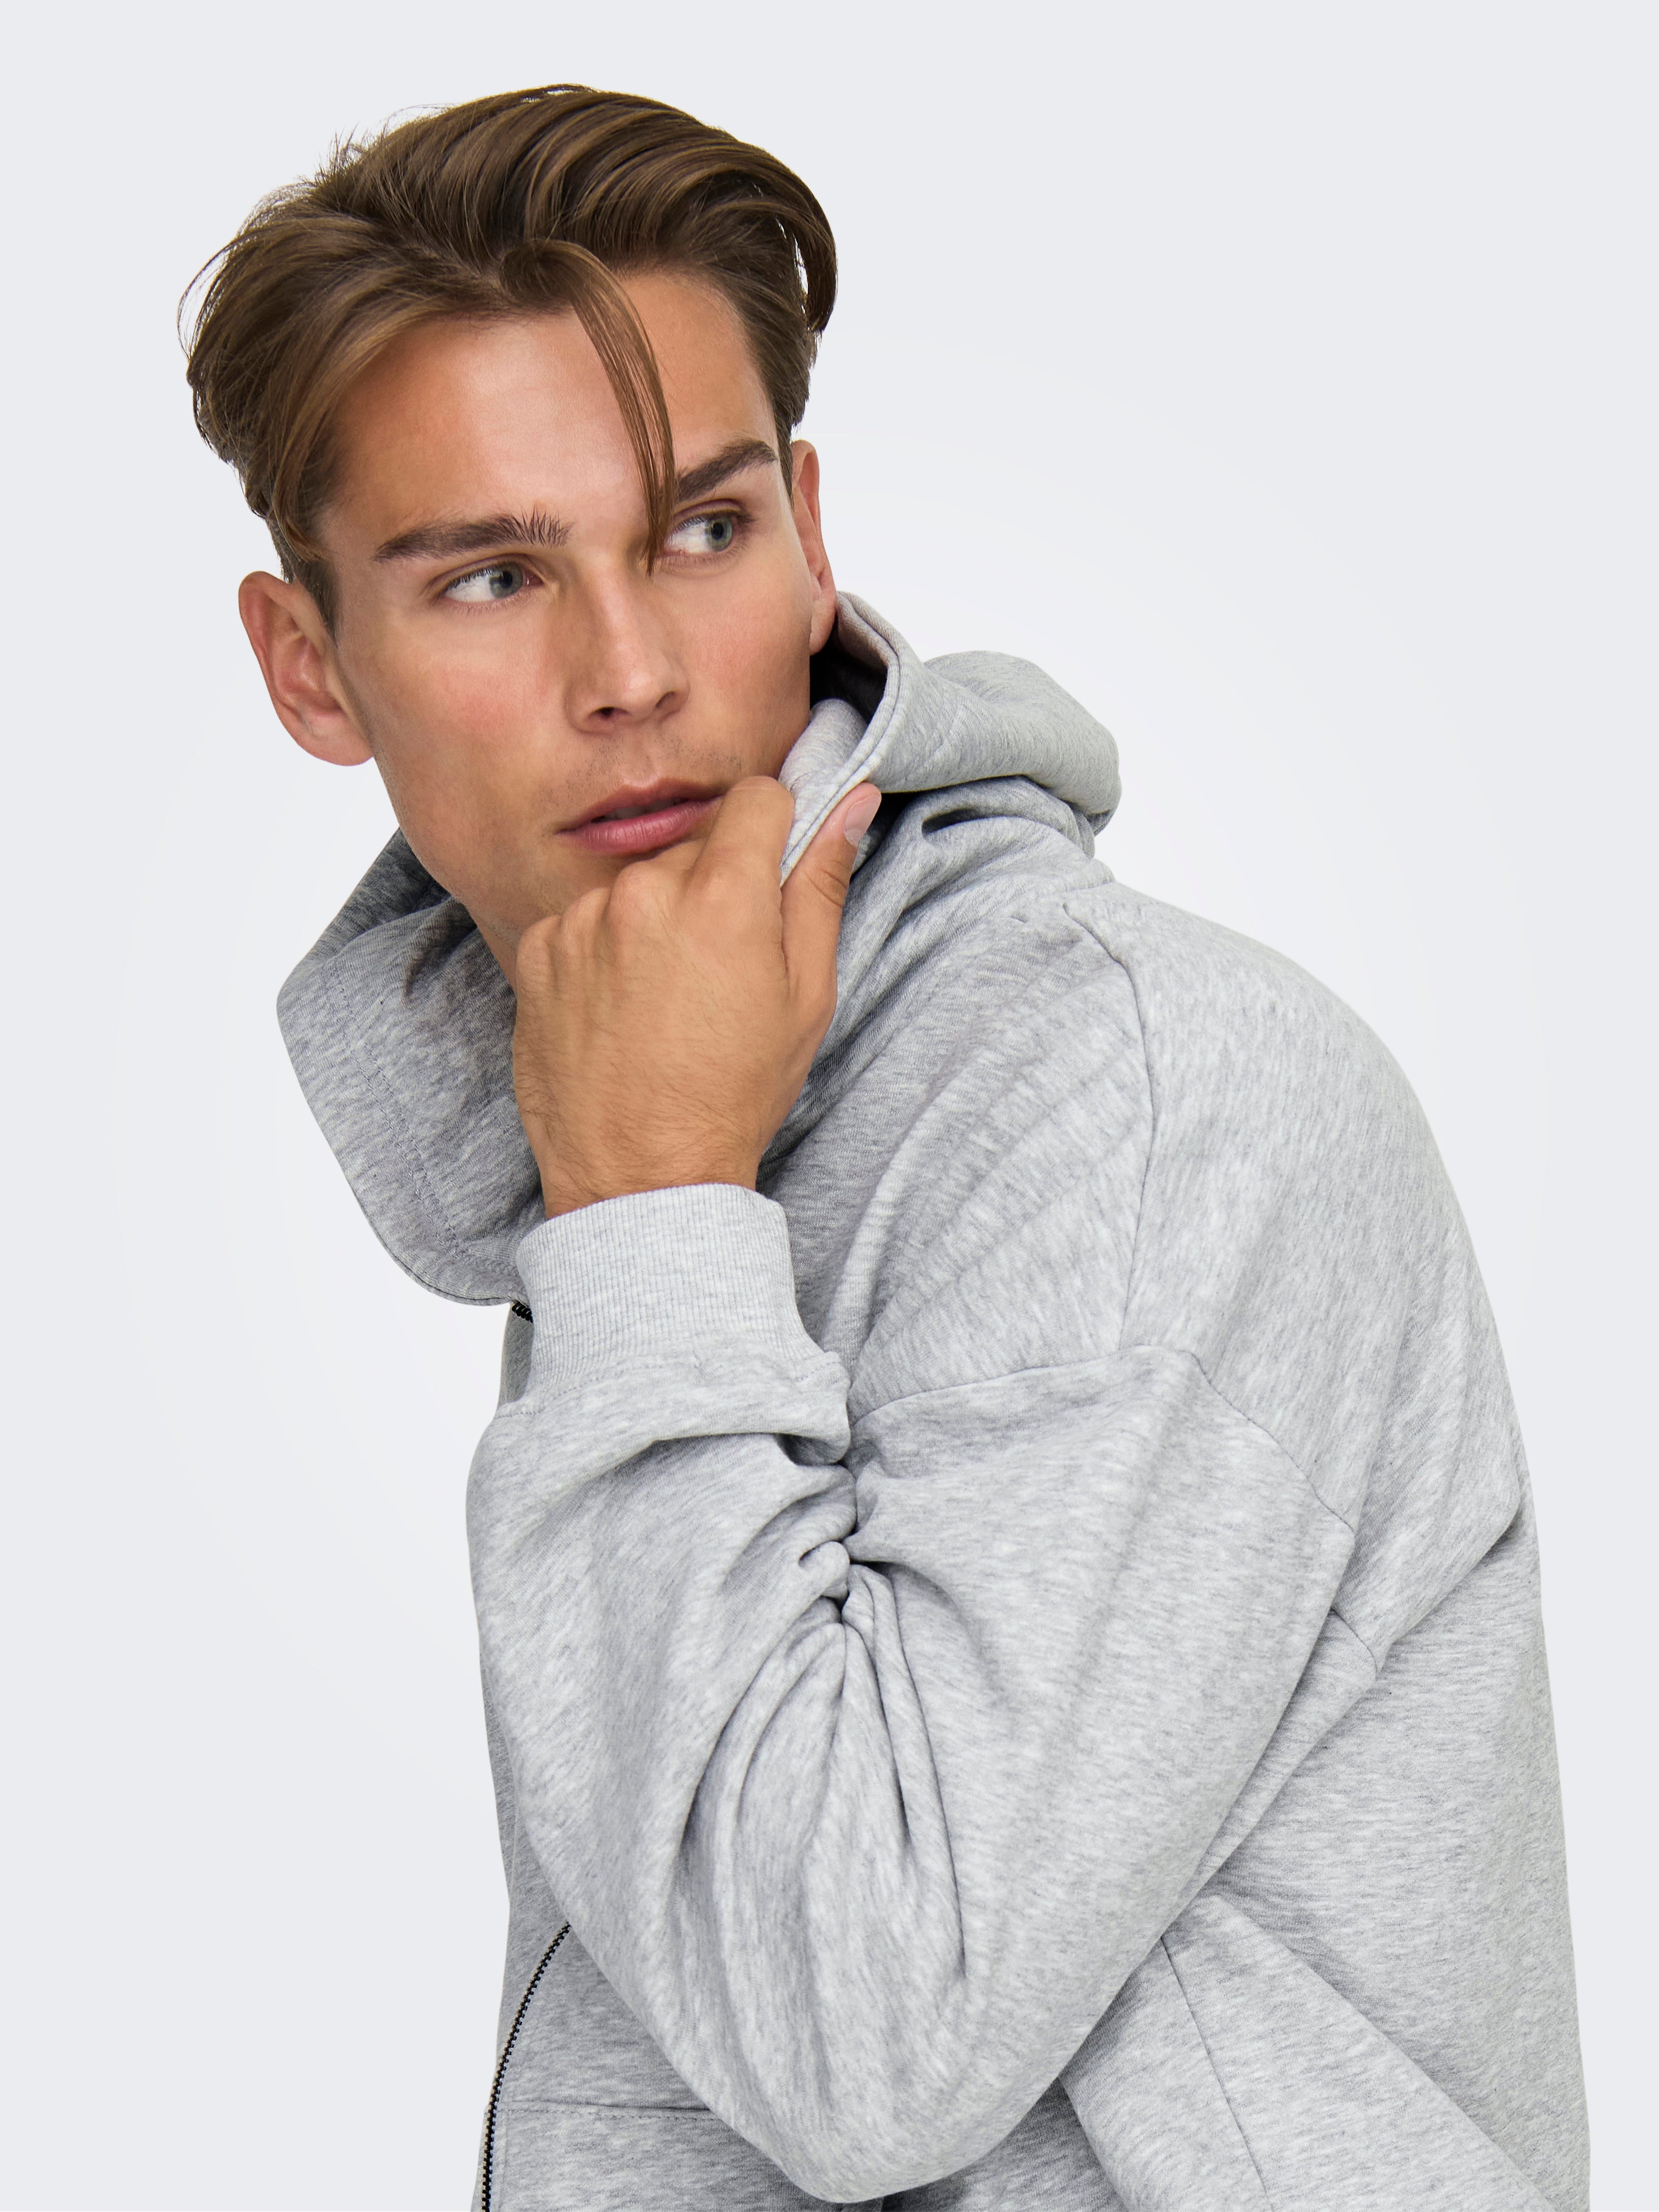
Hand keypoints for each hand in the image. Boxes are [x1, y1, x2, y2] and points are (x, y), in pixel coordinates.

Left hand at [512, 778, 880, 1216]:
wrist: (640, 1175)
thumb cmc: (733, 1093)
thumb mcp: (806, 996)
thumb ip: (821, 886)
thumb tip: (850, 802)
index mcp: (724, 896)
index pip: (756, 797)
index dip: (773, 830)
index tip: (769, 873)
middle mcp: (646, 892)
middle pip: (696, 847)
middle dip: (714, 889)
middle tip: (720, 968)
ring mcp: (583, 920)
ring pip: (638, 885)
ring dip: (655, 920)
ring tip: (664, 998)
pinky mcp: (539, 949)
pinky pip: (585, 920)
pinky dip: (604, 951)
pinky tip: (620, 1009)